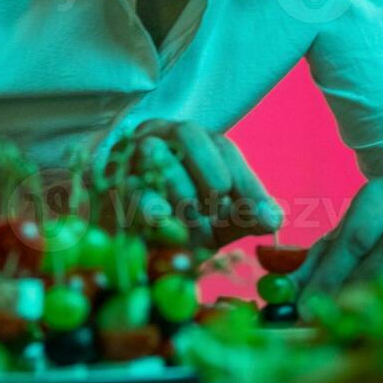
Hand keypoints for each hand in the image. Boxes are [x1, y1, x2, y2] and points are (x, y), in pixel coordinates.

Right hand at [118, 118, 282, 247]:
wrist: (133, 249)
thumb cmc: (182, 225)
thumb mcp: (221, 222)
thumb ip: (246, 217)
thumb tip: (274, 219)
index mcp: (195, 141)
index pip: (226, 149)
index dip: (248, 183)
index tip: (265, 218)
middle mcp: (161, 135)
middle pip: (190, 134)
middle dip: (212, 175)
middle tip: (219, 211)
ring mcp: (130, 154)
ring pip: (156, 153)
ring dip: (181, 192)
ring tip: (192, 225)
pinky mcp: (109, 182)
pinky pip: (129, 185)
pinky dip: (148, 203)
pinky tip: (162, 219)